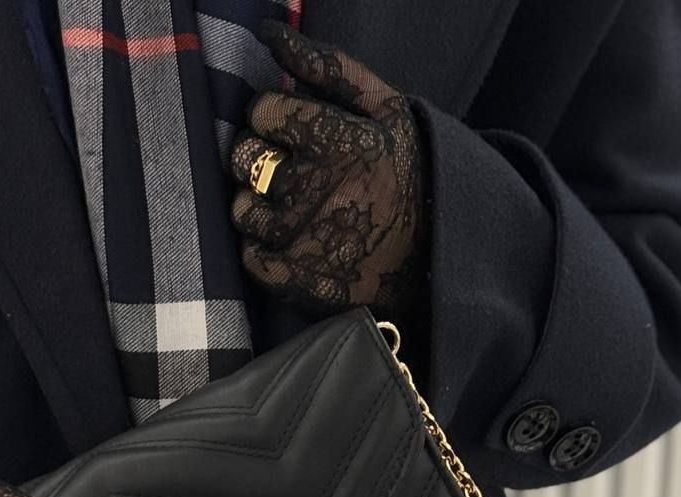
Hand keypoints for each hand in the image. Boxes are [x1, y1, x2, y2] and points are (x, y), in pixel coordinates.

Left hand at [230, 22, 428, 318]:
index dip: (274, 119)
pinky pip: (250, 256)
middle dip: (260, 159)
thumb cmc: (408, 173)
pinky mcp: (296, 279)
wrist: (438, 255)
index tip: (294, 133)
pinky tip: (295, 242)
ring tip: (297, 210)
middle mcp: (314, 186)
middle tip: (291, 171)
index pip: (262, 111)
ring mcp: (302, 237)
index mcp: (337, 139)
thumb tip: (271, 33)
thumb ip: (328, 67)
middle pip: (243, 158)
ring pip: (242, 209)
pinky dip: (264, 249)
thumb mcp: (387, 108)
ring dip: (261, 207)